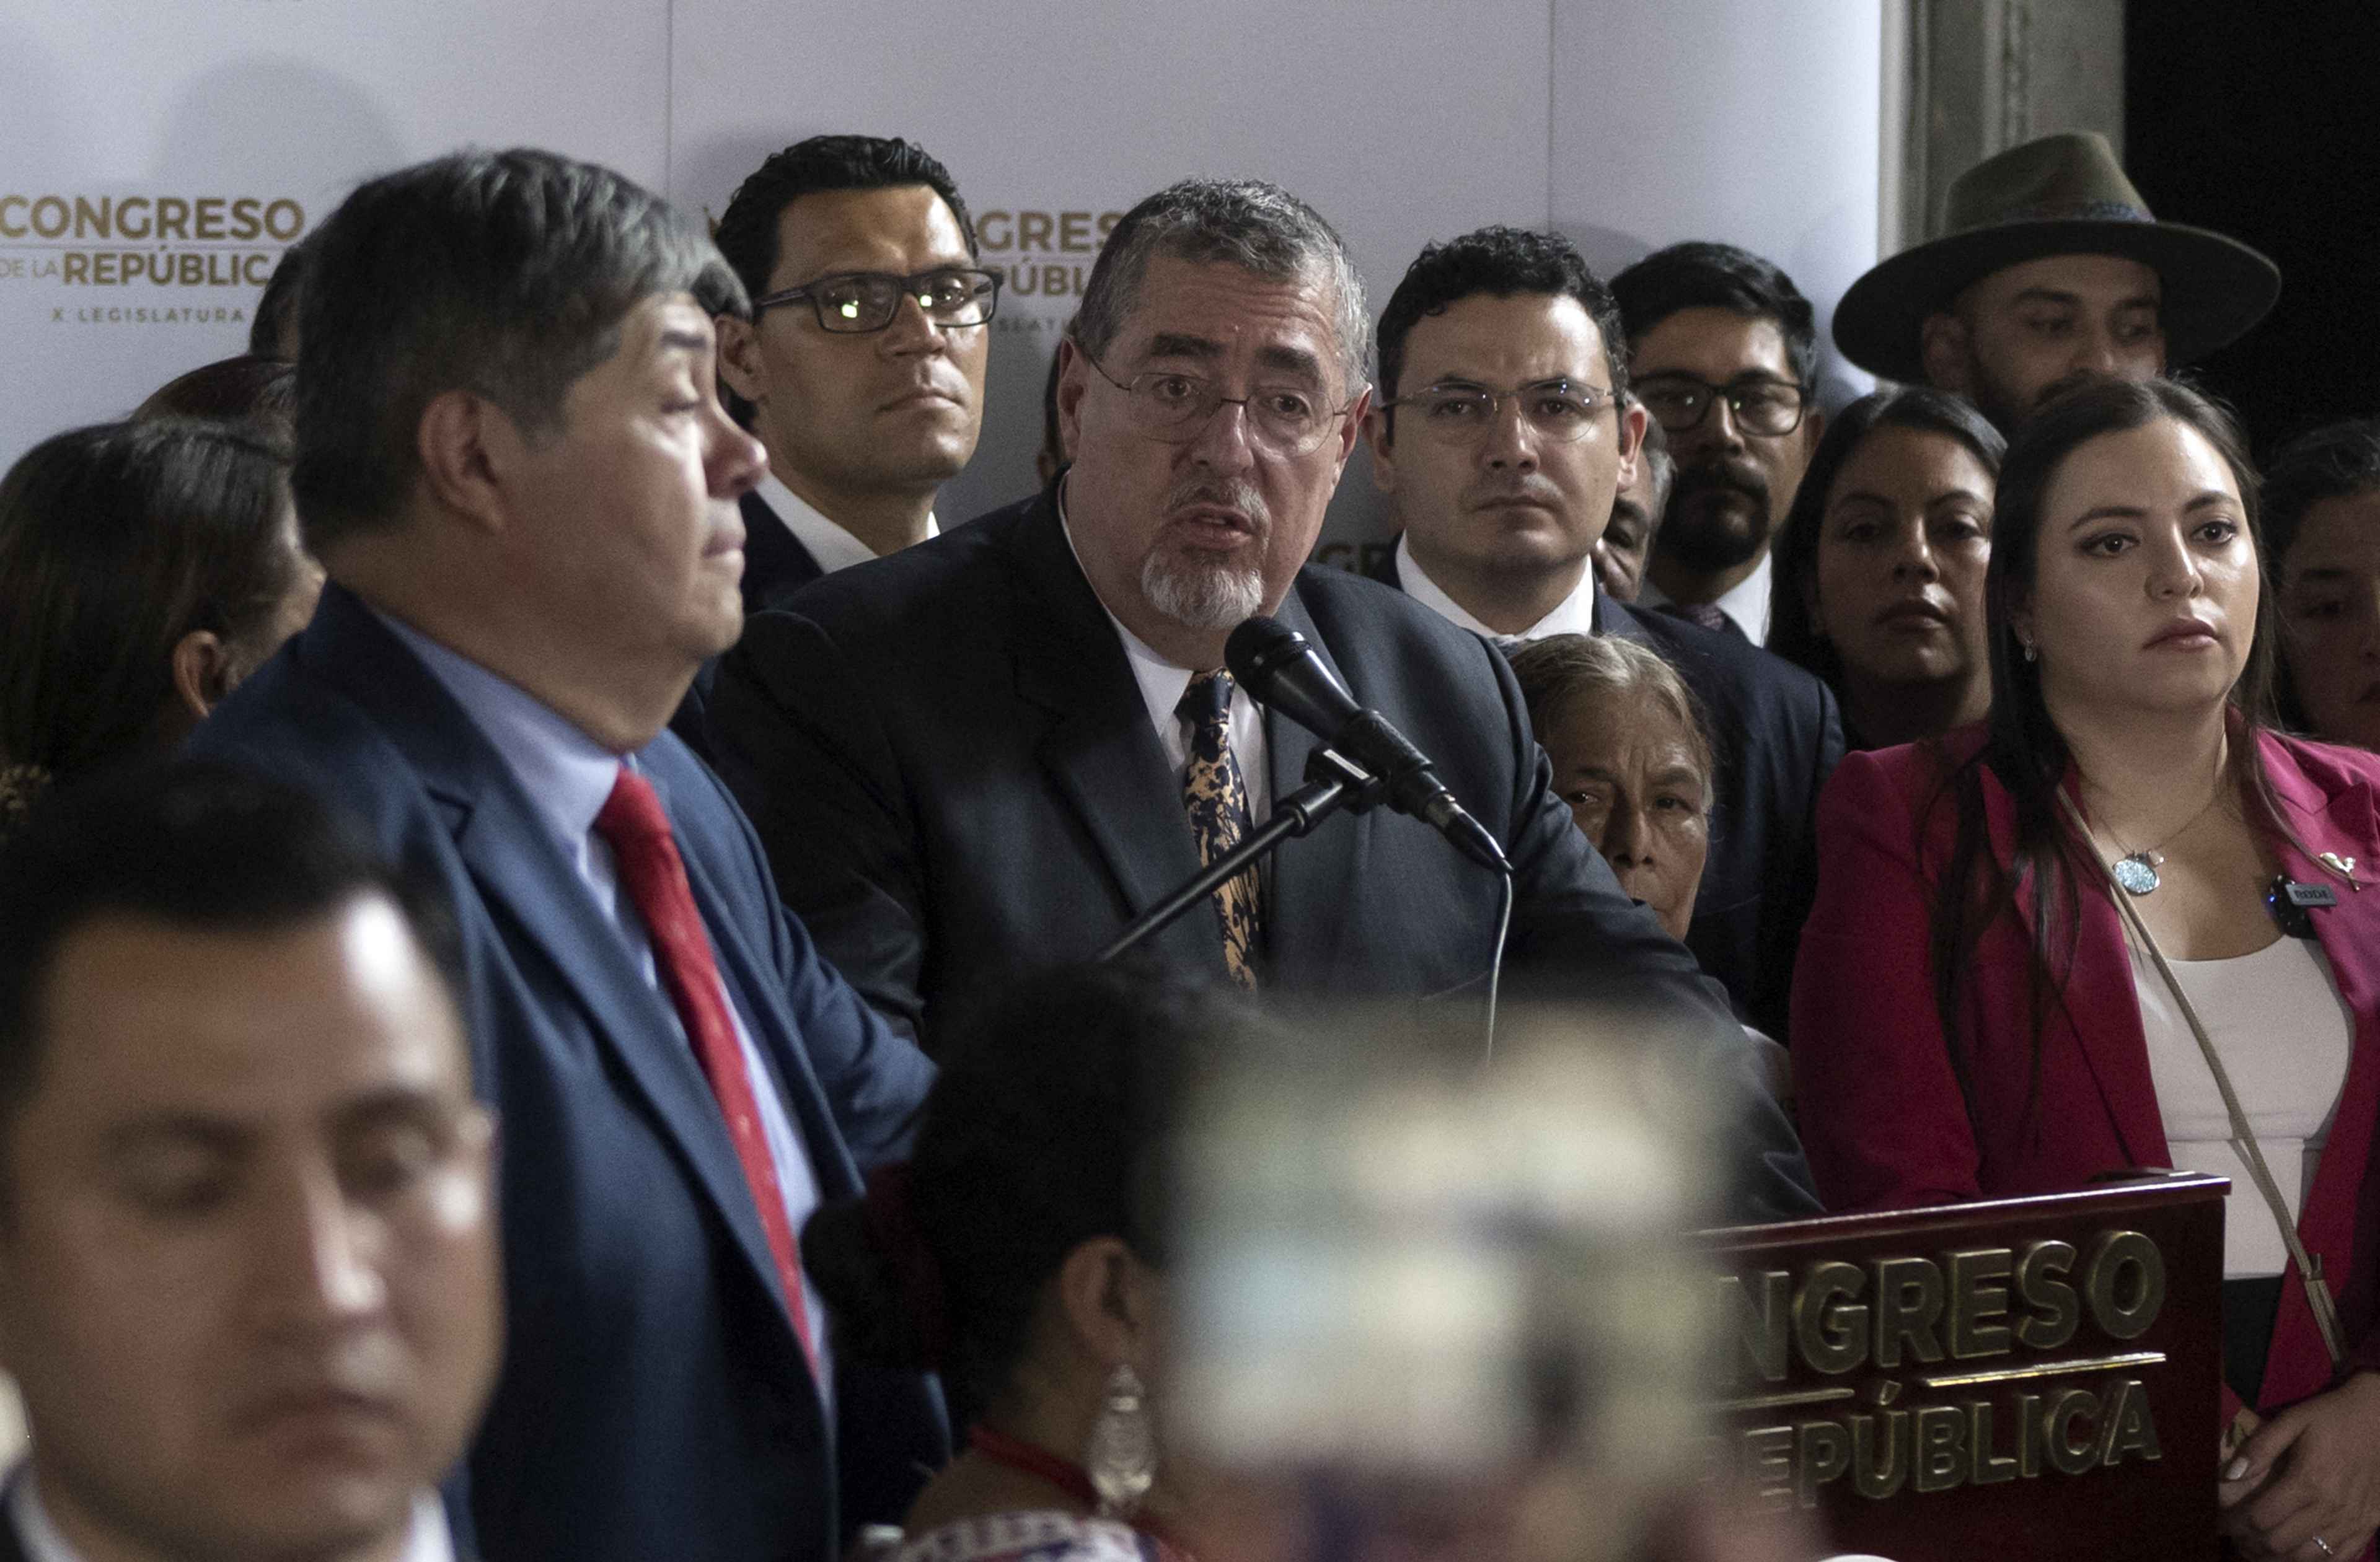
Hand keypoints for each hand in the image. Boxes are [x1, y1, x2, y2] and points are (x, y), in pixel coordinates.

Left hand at [2221, 1371, 2379, 1559]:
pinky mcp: (2370, 1526)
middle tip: (2237, 1537)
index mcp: (2307, 1481)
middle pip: (2279, 1543)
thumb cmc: (2331, 1417)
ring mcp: (2353, 1521)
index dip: (2234, 1524)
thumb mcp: (2292, 1420)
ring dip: (2277, 1558)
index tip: (2221, 1522)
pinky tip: (2295, 1554)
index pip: (2260, 1518)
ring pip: (2307, 1558)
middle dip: (2251, 1544)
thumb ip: (2260, 1448)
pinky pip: (2340, 1558)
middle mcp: (2331, 1508)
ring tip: (2259, 1549)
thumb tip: (2229, 1476)